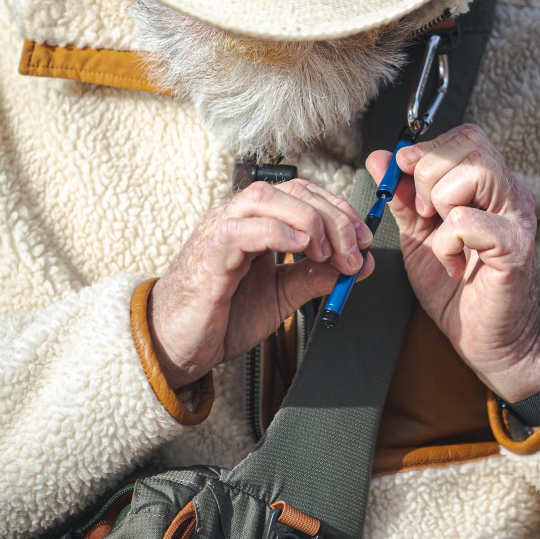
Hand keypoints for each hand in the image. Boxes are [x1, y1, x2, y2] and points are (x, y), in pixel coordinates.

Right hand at [148, 180, 373, 388]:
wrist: (176, 347)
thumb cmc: (221, 319)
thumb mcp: (280, 295)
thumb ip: (314, 277)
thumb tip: (356, 265)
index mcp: (254, 223)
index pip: (302, 194)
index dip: (338, 210)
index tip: (363, 240)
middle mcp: (234, 219)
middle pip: (290, 190)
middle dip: (332, 216)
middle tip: (355, 251)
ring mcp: (217, 232)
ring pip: (264, 198)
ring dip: (308, 219)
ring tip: (328, 251)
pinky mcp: (207, 256)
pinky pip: (240, 230)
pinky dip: (276, 232)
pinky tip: (301, 248)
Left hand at [366, 124, 539, 401]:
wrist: (486, 340)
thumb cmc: (456, 287)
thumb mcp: (419, 235)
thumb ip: (402, 197)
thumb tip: (380, 159)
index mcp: (490, 185)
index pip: (464, 136)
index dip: (426, 152)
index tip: (407, 185)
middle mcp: (510, 193)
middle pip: (469, 145)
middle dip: (429, 176)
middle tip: (425, 216)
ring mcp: (516, 218)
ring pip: (474, 173)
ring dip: (441, 204)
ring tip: (441, 236)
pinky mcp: (514, 248)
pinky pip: (467, 221)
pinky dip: (447, 241)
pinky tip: (451, 261)